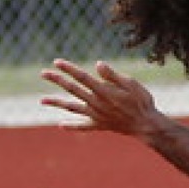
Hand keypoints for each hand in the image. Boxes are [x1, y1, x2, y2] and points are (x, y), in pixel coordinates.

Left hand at [40, 58, 163, 137]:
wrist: (146, 125)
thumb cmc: (141, 102)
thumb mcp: (131, 84)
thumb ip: (113, 75)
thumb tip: (97, 65)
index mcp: (103, 91)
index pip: (82, 77)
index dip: (69, 69)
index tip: (56, 62)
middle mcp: (96, 103)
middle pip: (72, 89)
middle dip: (58, 80)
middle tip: (43, 73)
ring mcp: (96, 115)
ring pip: (72, 107)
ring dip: (57, 103)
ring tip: (42, 100)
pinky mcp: (99, 124)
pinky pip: (83, 125)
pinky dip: (72, 125)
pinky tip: (61, 125)